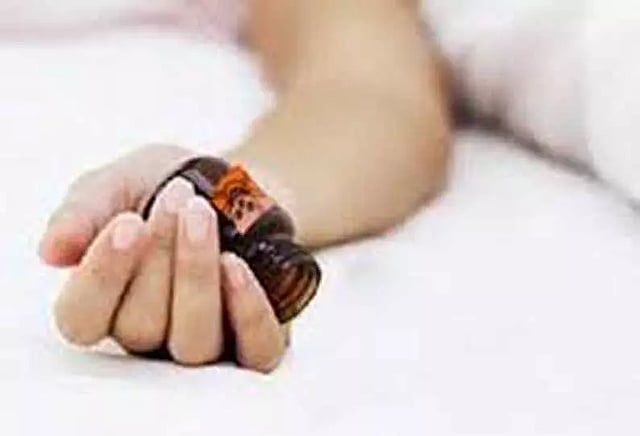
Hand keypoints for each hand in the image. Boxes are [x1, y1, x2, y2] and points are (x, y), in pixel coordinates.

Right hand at [41, 145, 288, 371]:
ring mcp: (206, 342)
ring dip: (197, 275)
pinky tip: (237, 266)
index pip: (82, 319)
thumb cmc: (171, 188)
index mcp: (106, 305)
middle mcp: (153, 334)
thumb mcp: (121, 184)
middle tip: (177, 196)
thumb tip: (53, 251)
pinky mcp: (257, 340)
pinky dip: (249, 312)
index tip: (128, 223)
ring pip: (194, 342)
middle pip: (141, 327)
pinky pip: (256, 351)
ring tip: (202, 217)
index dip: (102, 276)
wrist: (236, 185)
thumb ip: (84, 213)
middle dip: (160, 254)